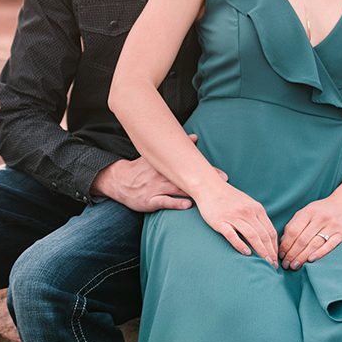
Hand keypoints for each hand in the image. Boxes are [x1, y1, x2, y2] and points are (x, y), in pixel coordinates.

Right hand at [91, 136, 226, 212]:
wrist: (119, 181)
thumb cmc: (141, 169)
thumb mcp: (155, 156)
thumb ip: (175, 148)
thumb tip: (194, 137)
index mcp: (163, 165)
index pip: (187, 166)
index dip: (205, 170)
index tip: (221, 174)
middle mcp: (161, 176)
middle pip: (186, 178)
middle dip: (204, 180)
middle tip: (222, 182)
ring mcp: (156, 188)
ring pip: (178, 189)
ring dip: (193, 192)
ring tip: (208, 195)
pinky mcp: (150, 201)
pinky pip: (164, 202)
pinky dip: (176, 203)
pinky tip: (187, 205)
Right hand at [192, 182, 277, 265]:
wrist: (208, 186)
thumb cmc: (228, 197)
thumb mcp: (248, 203)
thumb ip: (257, 217)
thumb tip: (267, 235)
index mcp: (256, 208)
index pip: (270, 231)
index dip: (275, 247)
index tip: (277, 258)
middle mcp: (247, 212)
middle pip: (263, 235)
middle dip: (270, 252)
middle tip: (273, 265)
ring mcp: (234, 217)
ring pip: (252, 236)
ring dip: (260, 251)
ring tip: (264, 263)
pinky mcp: (220, 221)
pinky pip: (232, 236)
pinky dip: (241, 245)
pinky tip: (246, 254)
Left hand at [280, 197, 341, 268]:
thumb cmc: (322, 210)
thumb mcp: (306, 211)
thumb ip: (294, 224)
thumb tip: (283, 241)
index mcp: (308, 212)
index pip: (293, 231)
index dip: (285, 245)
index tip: (280, 255)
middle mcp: (319, 218)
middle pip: (302, 239)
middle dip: (292, 254)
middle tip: (286, 265)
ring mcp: (332, 226)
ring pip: (314, 244)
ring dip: (303, 256)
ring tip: (295, 265)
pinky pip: (330, 245)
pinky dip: (320, 253)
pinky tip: (310, 260)